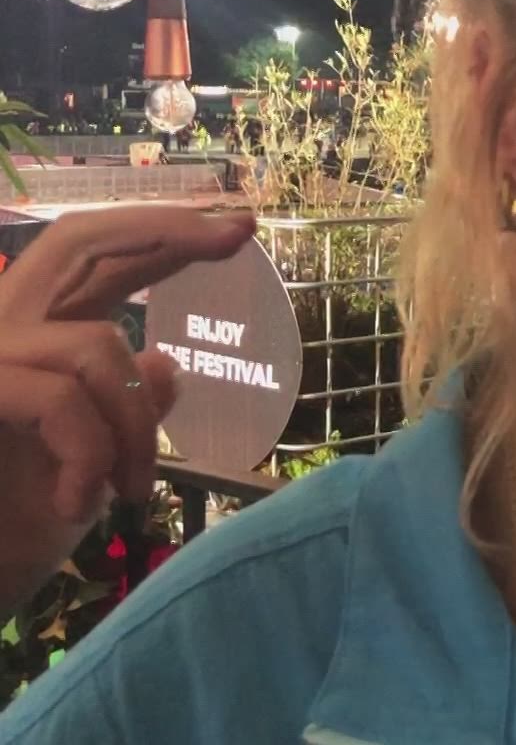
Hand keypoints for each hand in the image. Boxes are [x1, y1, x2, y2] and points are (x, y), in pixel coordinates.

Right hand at [0, 207, 255, 617]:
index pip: (93, 259)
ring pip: (95, 346)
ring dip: (135, 429)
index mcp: (30, 338)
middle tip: (238, 236)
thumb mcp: (96, 470)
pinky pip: (59, 398)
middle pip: (76, 243)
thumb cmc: (10, 539)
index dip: (161, 232)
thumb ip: (126, 408)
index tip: (240, 228)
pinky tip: (78, 506)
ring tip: (133, 494)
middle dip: (164, 231)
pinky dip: (88, 454)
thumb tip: (164, 364)